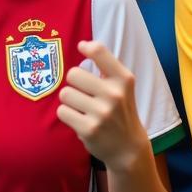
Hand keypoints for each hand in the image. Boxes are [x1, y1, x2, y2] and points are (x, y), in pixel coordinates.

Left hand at [57, 41, 150, 173]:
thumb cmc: (121, 110)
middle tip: (83, 91)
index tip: (81, 47)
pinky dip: (67, 114)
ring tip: (82, 107)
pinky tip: (79, 119)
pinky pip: (62, 112)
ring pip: (65, 93)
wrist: (128, 147)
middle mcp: (114, 94)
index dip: (86, 47)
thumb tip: (82, 44)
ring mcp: (101, 113)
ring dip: (70, 100)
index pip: (99, 52)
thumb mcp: (123, 86)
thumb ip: (106, 66)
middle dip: (74, 82)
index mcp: (123, 79)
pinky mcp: (88, 129)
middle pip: (73, 74)